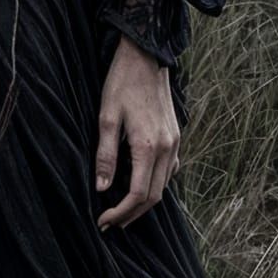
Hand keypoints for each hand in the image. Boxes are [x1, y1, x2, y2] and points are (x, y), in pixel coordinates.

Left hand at [95, 34, 180, 232]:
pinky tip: (141, 183)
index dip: (121, 213)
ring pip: (164, 185)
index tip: (103, 221)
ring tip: (122, 209)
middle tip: (110, 222)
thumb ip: (105, 155)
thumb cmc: (122, 83)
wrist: (146, 55)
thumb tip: (102, 188)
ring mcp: (175, 142)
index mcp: (148, 146)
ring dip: (144, 202)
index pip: (138, 195)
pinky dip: (156, 183)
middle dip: (132, 214)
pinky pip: (170, 170)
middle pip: (154, 196)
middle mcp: (167, 148)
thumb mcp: (106, 117)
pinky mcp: (176, 135)